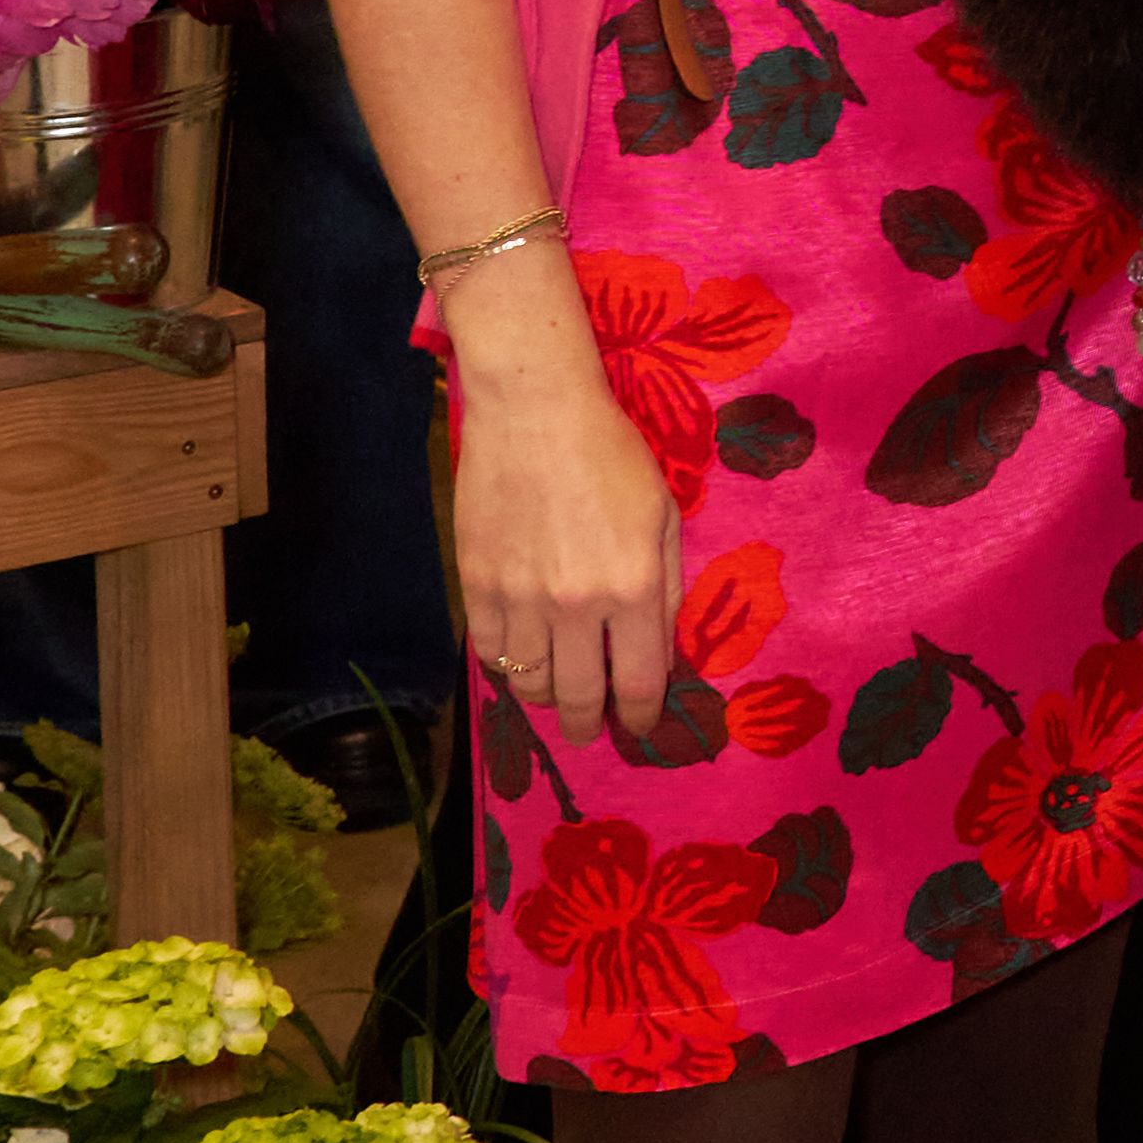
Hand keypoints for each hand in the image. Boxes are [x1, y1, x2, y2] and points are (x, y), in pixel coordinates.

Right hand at [451, 320, 683, 751]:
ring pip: (530, 682)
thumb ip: (666, 589)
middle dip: (590, 724)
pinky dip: (506, 667)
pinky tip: (520, 662)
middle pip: (580, 696)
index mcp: (633, 588)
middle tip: (592, 731)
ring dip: (548, 698)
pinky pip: (489, 652)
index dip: (641, 716)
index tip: (640, 726)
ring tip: (557, 696)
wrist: (534, 411)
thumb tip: (657, 652)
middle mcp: (575, 604)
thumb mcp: (663, 517)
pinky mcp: (475, 583)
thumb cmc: (611, 455)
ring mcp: (520, 597)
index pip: (637, 682)